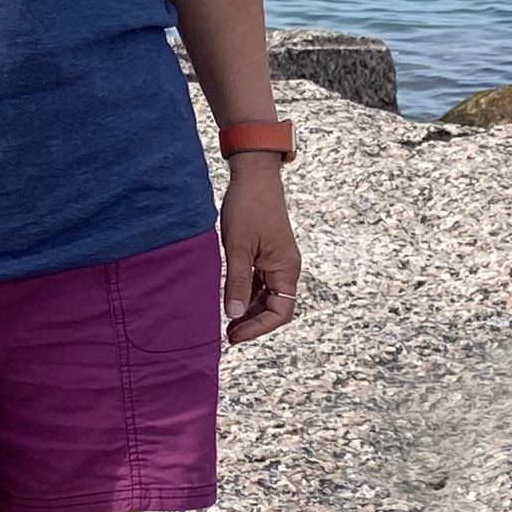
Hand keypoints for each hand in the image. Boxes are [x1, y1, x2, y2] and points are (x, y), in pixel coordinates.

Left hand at [220, 158, 301, 343]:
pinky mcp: (266, 254)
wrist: (254, 176)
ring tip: (225, 319)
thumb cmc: (249, 207)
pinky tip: (228, 298)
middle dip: (252, 322)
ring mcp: (276, 262)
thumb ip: (236, 283)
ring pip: (266, 297)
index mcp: (286, 269)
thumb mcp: (238, 248)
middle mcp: (285, 269)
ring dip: (248, 309)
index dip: (258, 328)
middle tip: (226, 332)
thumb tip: (233, 315)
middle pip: (275, 308)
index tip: (233, 334)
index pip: (280, 313)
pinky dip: (245, 293)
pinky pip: (259, 283)